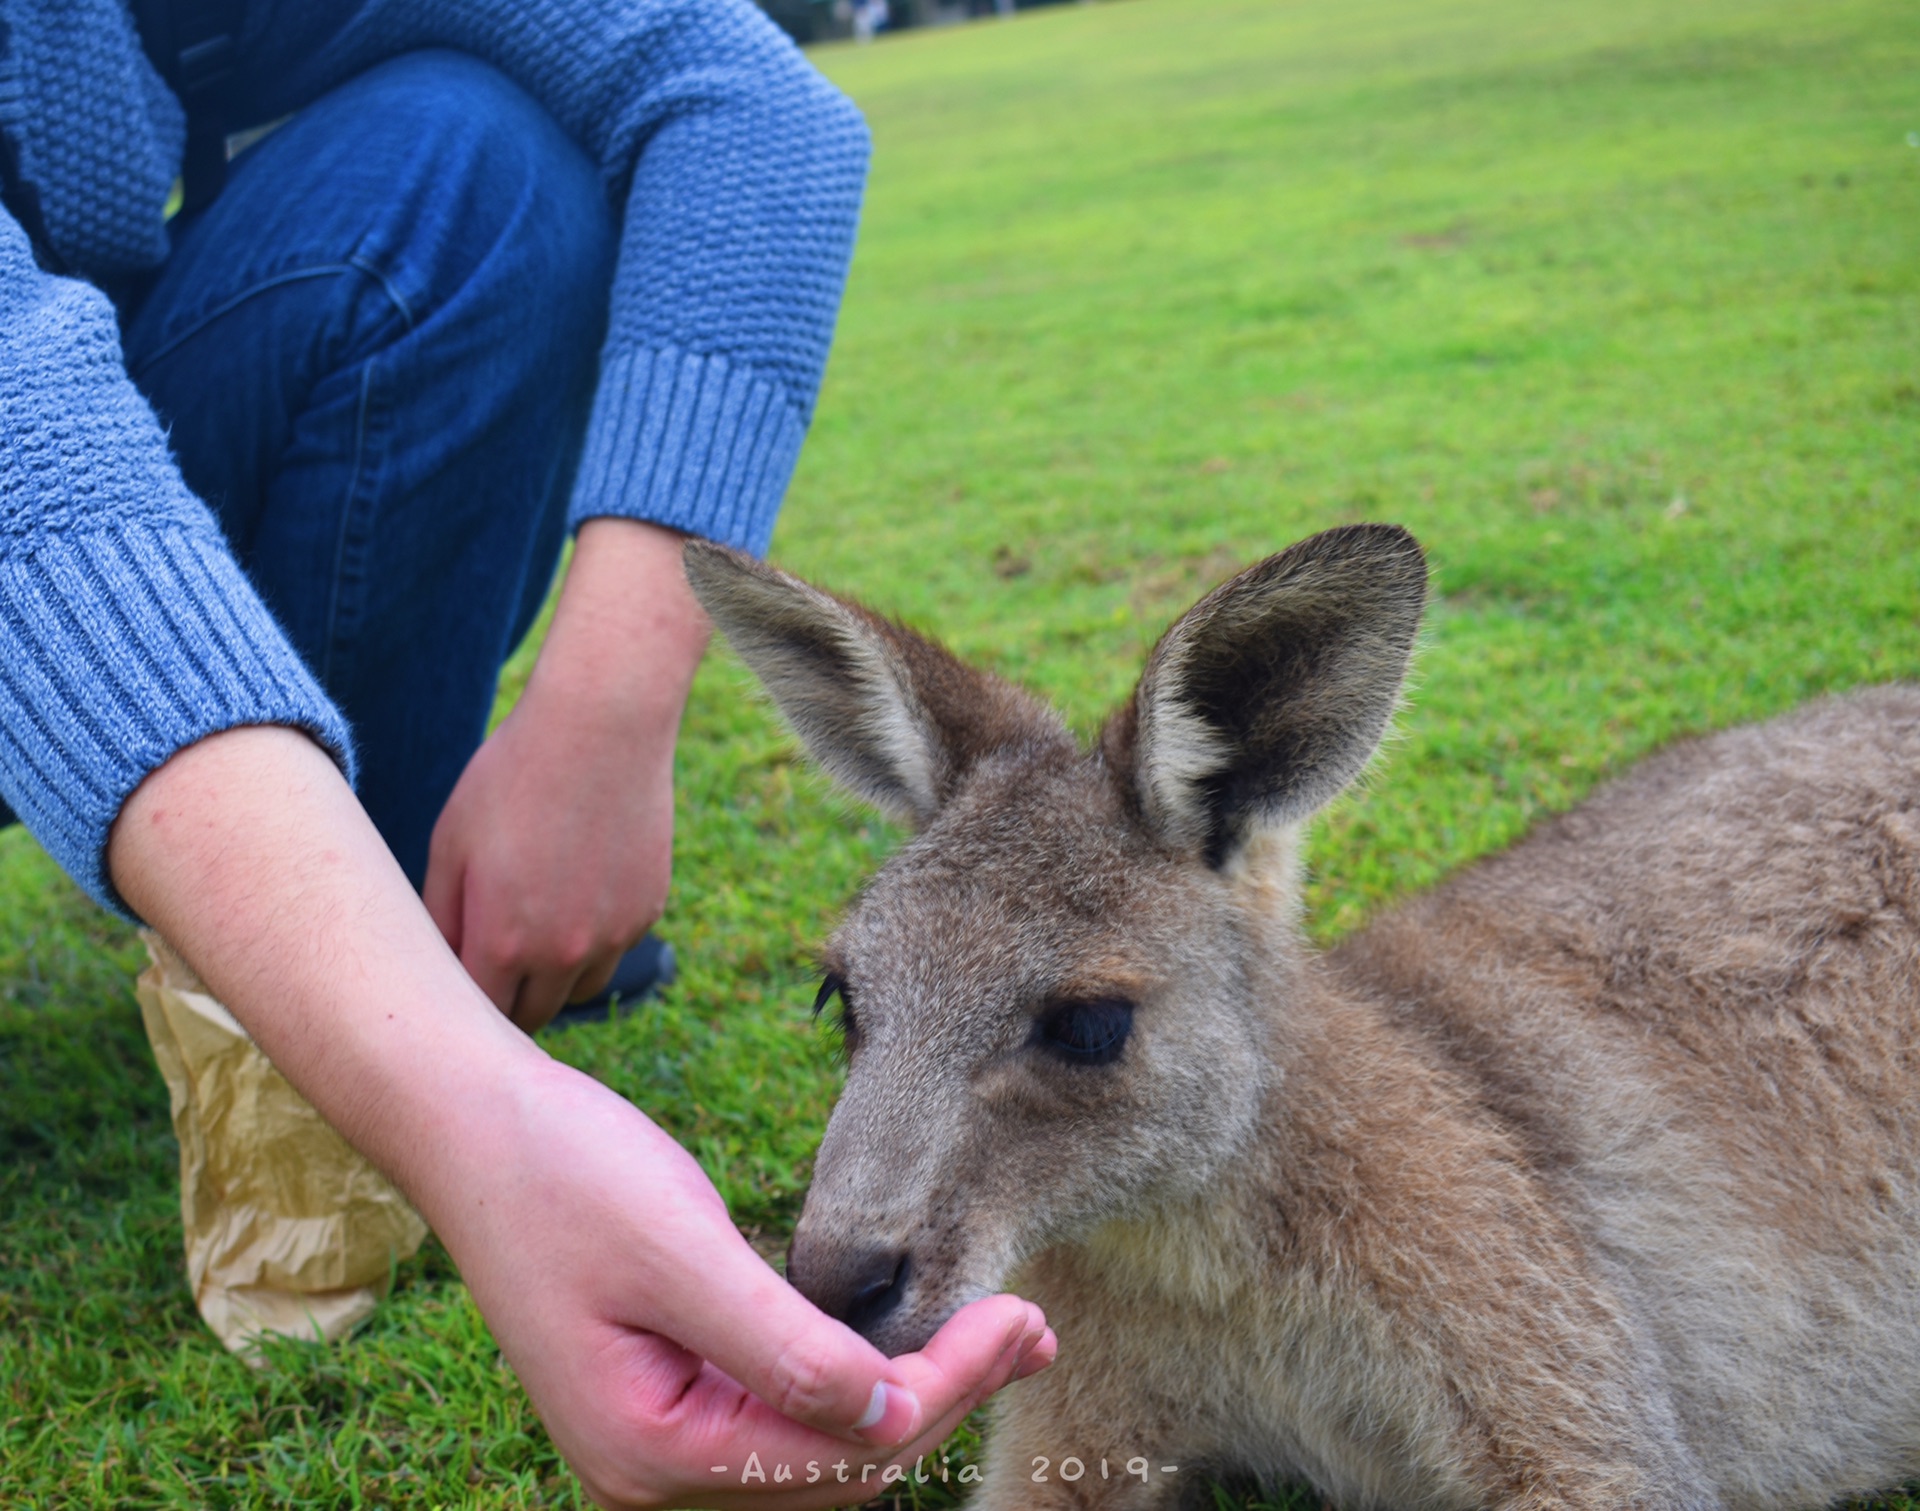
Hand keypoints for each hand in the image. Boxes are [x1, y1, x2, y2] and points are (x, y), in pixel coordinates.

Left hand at [425, 519, 709, 1027]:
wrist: (602, 727)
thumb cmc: (511, 778)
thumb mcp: (451, 843)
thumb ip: (439, 917)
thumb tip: (437, 968)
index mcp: (503, 941)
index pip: (477, 1016)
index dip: (459, 1009)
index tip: (448, 996)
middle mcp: (564, 953)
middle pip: (531, 1019)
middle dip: (506, 1002)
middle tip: (487, 970)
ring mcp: (614, 935)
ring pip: (577, 991)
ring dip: (553, 979)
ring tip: (532, 932)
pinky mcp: (648, 911)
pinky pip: (613, 950)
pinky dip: (593, 940)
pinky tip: (576, 888)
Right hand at [440, 1055, 1057, 1508]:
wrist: (473, 1127)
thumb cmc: (564, 1176)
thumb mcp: (680, 1253)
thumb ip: (782, 1349)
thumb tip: (890, 1415)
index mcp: (651, 1453)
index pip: (841, 1452)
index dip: (944, 1389)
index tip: (1020, 1319)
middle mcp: (657, 1470)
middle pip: (842, 1466)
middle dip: (944, 1397)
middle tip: (1034, 1326)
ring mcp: (665, 1437)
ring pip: (825, 1449)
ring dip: (916, 1395)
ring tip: (1007, 1334)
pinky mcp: (678, 1391)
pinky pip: (791, 1411)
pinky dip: (863, 1377)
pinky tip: (919, 1338)